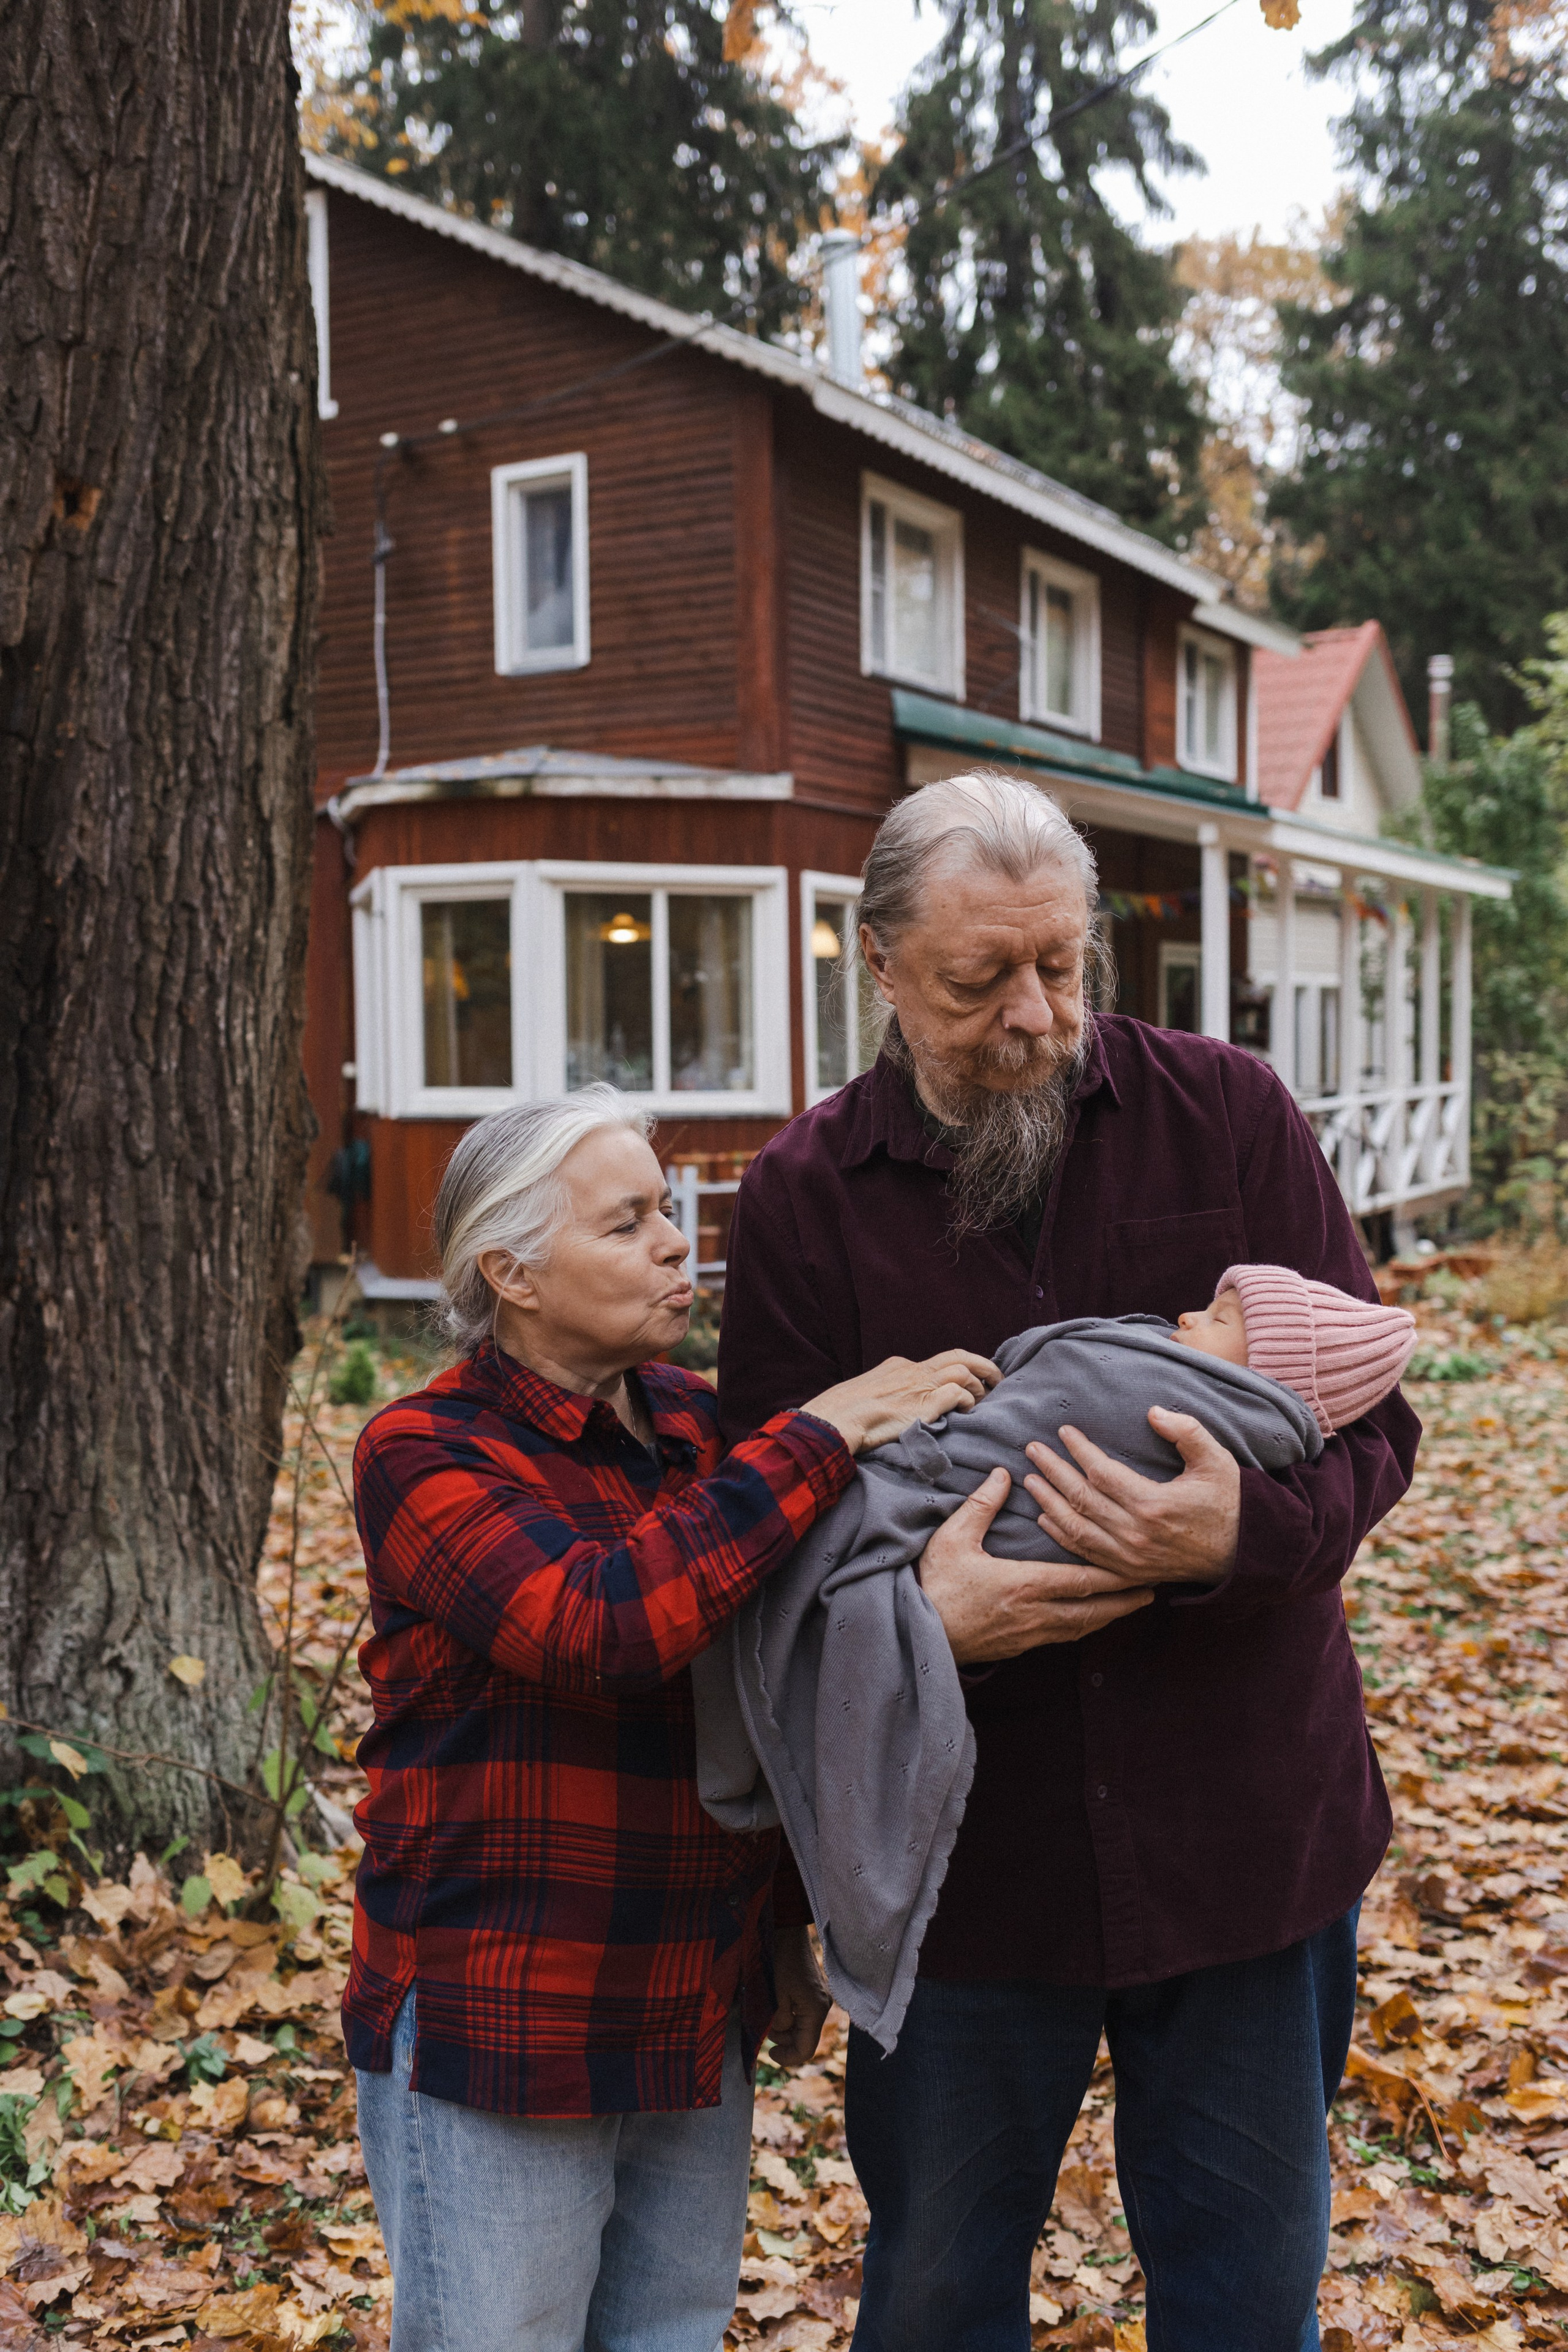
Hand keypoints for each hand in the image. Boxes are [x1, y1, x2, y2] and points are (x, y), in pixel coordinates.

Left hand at [766, 1925, 830, 2067]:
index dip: (788, 2057)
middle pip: (805, 2039)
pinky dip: (789, 2017)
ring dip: (784, 2029)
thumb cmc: (781, 1961)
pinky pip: (803, 2014)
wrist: (789, 1933)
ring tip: (768, 2017)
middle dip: (783, 2040)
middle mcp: (822, 2007)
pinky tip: (776, 2008)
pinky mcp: (814, 1993)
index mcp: (816, 2010)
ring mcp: (820, 1999)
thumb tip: (780, 2031)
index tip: (770, 2054)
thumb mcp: (776, 1994)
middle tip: (765, 2030)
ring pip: (803, 2028)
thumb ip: (779, 2020)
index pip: (806, 2049)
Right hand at [803, 1349, 1001, 1455]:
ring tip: (987, 1399)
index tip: (970, 1379)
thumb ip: (886, 1396)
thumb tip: (893, 1407)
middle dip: (983, 1365)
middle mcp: (912, 1370)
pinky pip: (958, 1394)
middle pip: (959, 1356)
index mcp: (899, 1366)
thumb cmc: (843, 1414)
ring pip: (963, 1370)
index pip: (938, 1360)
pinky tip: (969, 1411)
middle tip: (997, 1379)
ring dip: (979, 1384)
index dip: (959, 1368)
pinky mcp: (924, 1403)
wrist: (833, 1419)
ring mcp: (919, 1385)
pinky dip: (968, 1400)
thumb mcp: (867, 1395)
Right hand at [918, 1467, 1153, 1664]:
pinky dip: (1084, 1628)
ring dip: (1108, 1616)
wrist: (914, 1632)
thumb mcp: (953, 1537)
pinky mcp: (1018, 1647)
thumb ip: (982, 1504)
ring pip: (1080, 1628)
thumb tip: (1004, 1475)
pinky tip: (1090, 1621)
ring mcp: (1028, 1634)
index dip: (1115, 1575)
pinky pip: (1062, 1638)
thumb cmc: (933, 1583)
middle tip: (1153, 1591)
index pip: (1082, 1580)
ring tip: (1131, 1605)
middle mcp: (1035, 1613)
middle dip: (1125, 1601)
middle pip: (1093, 1610)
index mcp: (1025, 1583)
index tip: (1140, 1568)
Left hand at [1023, 1406, 1240, 1587]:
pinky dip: (1061, 1536)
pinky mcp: (1129, 1571)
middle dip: (1052, 1471)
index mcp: (1153, 1505)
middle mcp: (1135, 1535)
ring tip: (1030, 1479)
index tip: (1064, 1431)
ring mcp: (1130, 1558)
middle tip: (1032, 1448)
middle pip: (1080, 1499)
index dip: (1079, 1451)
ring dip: (1048, 1502)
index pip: (1102, 1473)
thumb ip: (1186, 1431)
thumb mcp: (1216, 1460)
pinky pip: (1085, 1554)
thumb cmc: (1228, 1501)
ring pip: (1076, 1529)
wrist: (1244, 1552)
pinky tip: (1045, 1517)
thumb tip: (1153, 1412)